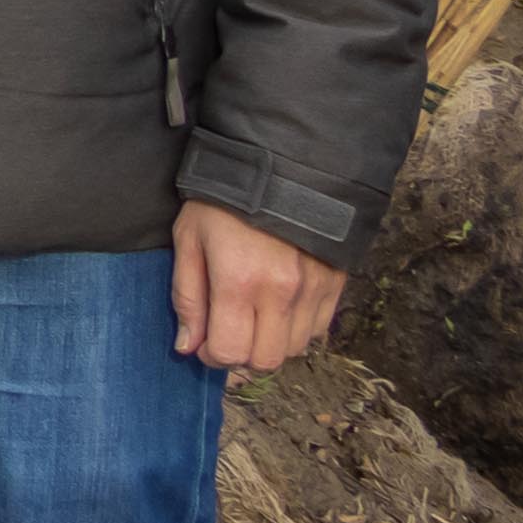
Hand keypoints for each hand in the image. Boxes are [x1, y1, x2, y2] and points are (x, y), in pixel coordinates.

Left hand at [173, 199, 343, 372]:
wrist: (278, 162)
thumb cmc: (222, 200)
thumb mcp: (188, 238)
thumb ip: (187, 296)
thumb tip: (187, 346)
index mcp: (238, 281)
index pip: (230, 351)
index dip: (212, 355)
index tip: (204, 343)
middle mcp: (281, 292)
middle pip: (266, 359)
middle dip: (241, 356)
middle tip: (228, 333)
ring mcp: (312, 289)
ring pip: (294, 349)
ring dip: (269, 344)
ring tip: (252, 318)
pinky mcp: (335, 283)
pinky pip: (318, 330)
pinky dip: (296, 330)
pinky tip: (278, 308)